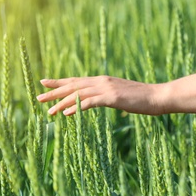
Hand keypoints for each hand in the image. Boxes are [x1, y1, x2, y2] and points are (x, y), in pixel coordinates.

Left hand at [37, 76, 162, 115]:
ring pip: (78, 95)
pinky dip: (77, 107)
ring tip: (49, 112)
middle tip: (38, 98)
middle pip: (72, 86)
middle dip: (54, 92)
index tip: (43, 83)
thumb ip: (104, 96)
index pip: (75, 80)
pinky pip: (90, 103)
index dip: (58, 82)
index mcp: (101, 80)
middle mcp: (100, 81)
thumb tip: (92, 101)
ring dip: (62, 103)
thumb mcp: (118, 95)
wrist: (158, 96)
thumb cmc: (139, 98)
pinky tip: (67, 114)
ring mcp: (106, 88)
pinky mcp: (112, 97)